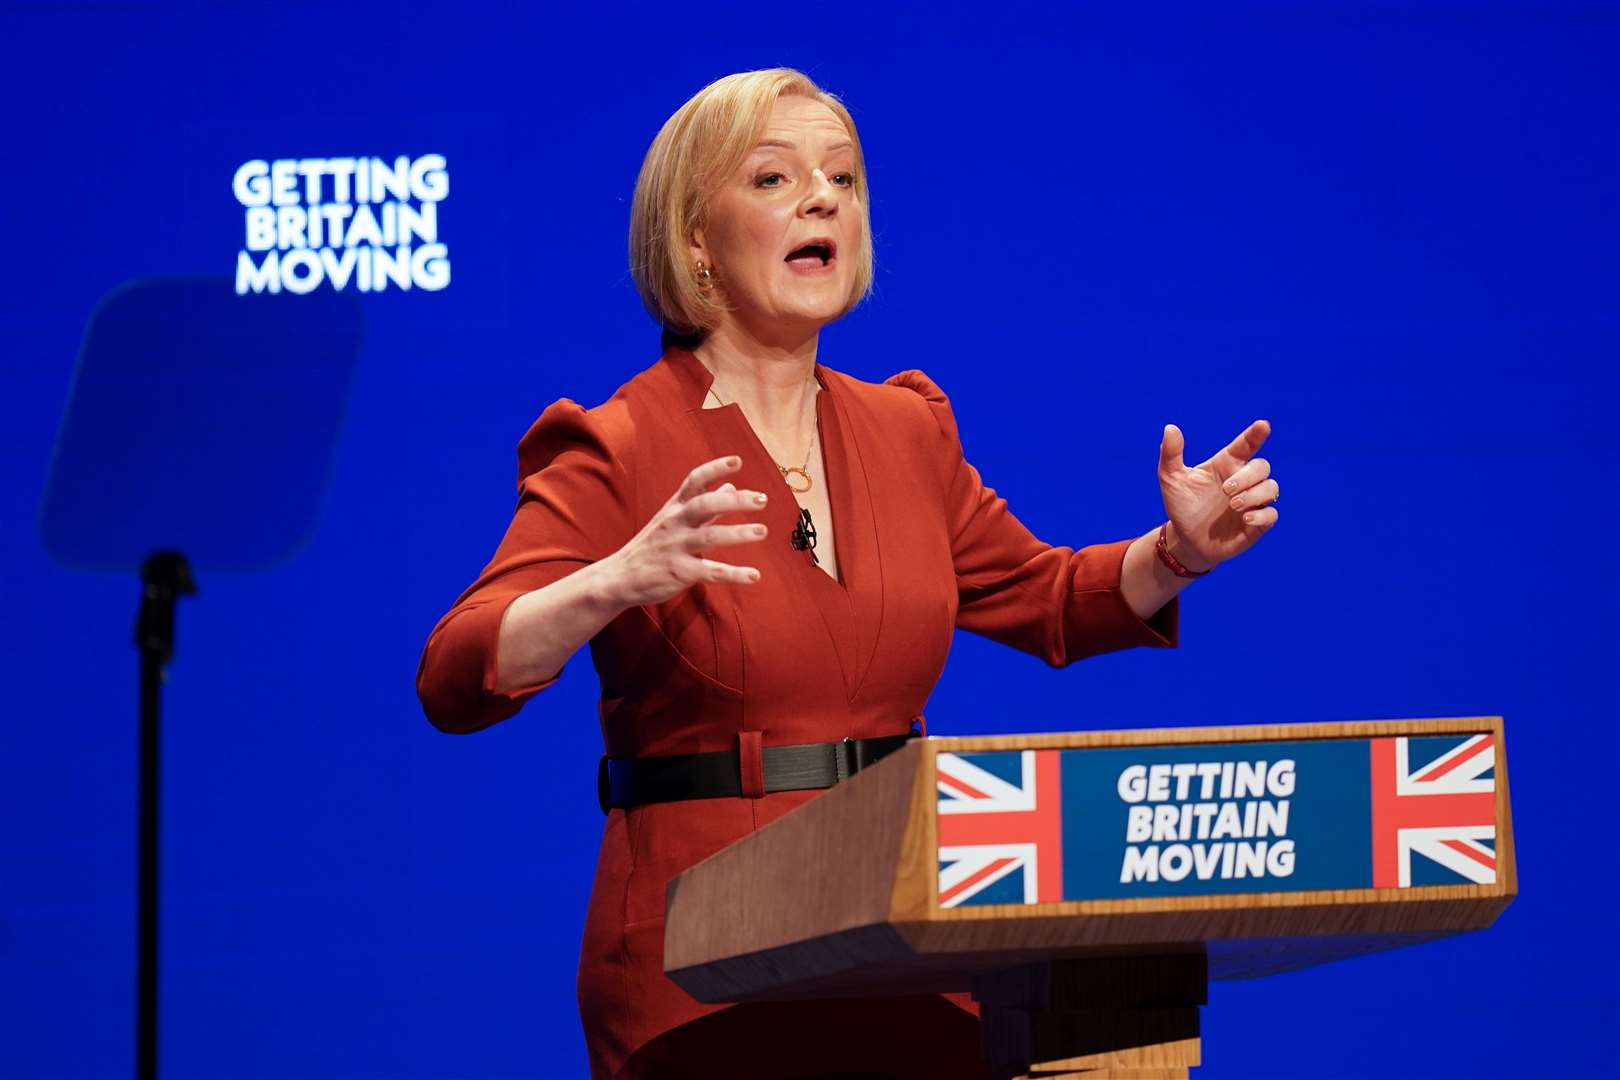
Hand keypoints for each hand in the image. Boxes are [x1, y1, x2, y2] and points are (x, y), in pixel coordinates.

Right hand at [599, 455, 770, 606]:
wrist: (619, 577)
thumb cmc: (652, 546)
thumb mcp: (674, 519)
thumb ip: (705, 504)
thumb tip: (732, 485)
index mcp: (674, 508)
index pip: (694, 481)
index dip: (715, 469)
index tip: (737, 461)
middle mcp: (675, 523)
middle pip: (704, 505)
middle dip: (735, 501)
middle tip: (762, 500)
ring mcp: (675, 547)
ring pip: (709, 537)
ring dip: (738, 534)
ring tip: (762, 531)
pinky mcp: (679, 572)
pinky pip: (709, 572)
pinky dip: (733, 574)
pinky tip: (753, 575)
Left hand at [1157, 420, 1278, 570]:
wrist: (1186, 540)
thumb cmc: (1182, 505)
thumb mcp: (1171, 479)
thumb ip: (1171, 454)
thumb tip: (1170, 427)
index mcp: (1226, 464)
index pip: (1246, 445)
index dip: (1255, 434)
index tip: (1263, 425)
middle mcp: (1243, 480)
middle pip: (1262, 467)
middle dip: (1248, 476)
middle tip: (1226, 489)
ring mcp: (1252, 501)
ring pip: (1271, 488)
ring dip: (1255, 494)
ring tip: (1234, 504)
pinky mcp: (1257, 523)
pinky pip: (1272, 514)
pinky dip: (1262, 515)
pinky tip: (1245, 518)